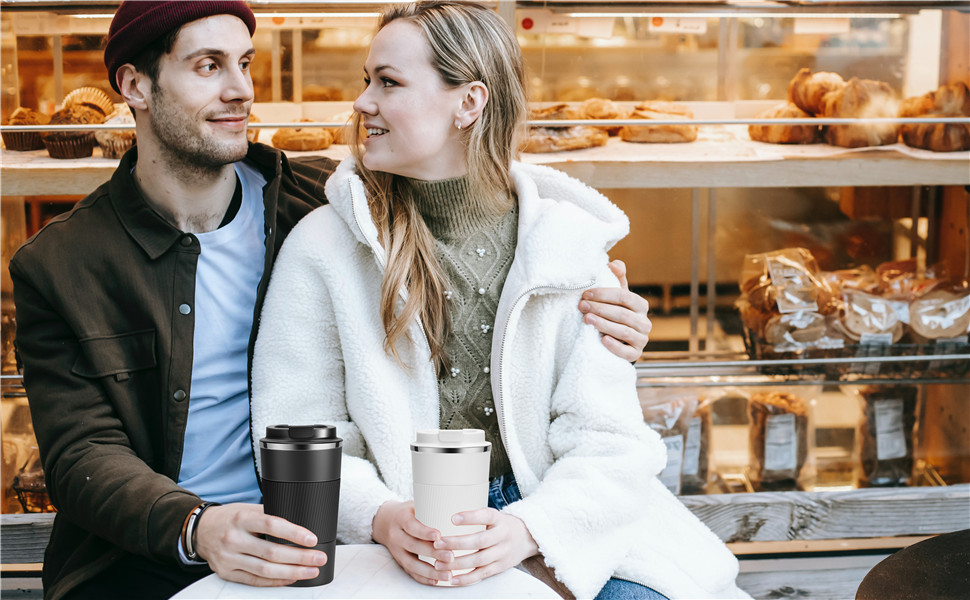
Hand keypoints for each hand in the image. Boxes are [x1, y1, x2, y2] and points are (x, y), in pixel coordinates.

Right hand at [195, 503, 327, 586]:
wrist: (200, 531)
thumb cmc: (229, 518)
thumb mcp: (247, 509)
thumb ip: (268, 516)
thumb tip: (299, 525)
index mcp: (241, 519)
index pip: (271, 525)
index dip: (294, 533)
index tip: (312, 539)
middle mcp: (234, 539)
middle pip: (271, 552)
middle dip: (300, 557)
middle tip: (319, 557)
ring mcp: (229, 558)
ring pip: (265, 570)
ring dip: (292, 572)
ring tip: (311, 570)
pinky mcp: (227, 573)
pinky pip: (255, 581)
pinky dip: (276, 581)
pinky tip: (291, 578)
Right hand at [372, 500, 450, 584]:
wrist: (386, 521)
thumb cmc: (410, 511)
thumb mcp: (416, 503)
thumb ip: (432, 506)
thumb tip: (459, 506)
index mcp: (401, 518)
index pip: (411, 526)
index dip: (425, 532)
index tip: (439, 536)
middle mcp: (396, 535)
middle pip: (414, 546)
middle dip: (433, 553)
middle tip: (451, 556)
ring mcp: (396, 551)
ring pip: (412, 564)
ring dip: (431, 571)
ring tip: (448, 574)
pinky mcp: (400, 561)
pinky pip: (411, 572)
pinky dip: (424, 578)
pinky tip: (437, 580)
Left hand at [430, 508, 538, 585]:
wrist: (525, 539)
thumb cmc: (501, 526)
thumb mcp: (494, 515)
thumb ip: (476, 516)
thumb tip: (448, 515)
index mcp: (499, 520)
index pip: (486, 516)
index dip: (470, 517)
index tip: (452, 518)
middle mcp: (502, 536)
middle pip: (479, 541)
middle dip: (457, 543)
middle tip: (438, 543)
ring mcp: (502, 553)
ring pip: (479, 560)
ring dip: (457, 563)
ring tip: (439, 563)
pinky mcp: (499, 567)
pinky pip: (482, 574)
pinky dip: (466, 578)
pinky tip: (452, 578)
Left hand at [579, 259, 651, 360]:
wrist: (619, 341)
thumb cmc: (615, 313)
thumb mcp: (617, 296)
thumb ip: (617, 278)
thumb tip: (613, 264)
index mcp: (640, 305)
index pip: (623, 296)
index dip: (604, 294)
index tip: (585, 294)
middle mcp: (645, 322)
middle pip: (622, 314)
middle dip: (600, 308)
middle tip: (582, 306)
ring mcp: (641, 339)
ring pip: (624, 331)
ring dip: (604, 324)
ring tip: (586, 319)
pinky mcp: (635, 354)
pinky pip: (627, 352)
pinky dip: (615, 346)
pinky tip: (603, 340)